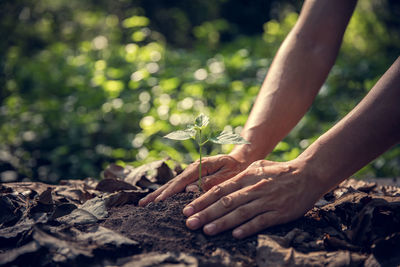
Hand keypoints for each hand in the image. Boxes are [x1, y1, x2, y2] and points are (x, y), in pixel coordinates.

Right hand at [138, 154, 250, 205]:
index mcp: (200, 167)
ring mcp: (190, 173)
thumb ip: (210, 181)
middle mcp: (192, 169)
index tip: (157, 202)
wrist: (241, 159)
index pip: (181, 181)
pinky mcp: (191, 177)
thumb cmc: (237, 168)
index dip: (169, 192)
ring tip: (143, 204)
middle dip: (156, 194)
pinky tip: (156, 200)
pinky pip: (176, 186)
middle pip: (171, 183)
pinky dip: (165, 193)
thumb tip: (190, 189)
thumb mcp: (228, 174)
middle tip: (141, 205)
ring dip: (157, 194)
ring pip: (171, 185)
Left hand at [182, 159, 324, 238]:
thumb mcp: (258, 166)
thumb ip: (241, 176)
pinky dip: (248, 227)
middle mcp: (254, 188)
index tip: (188, 209)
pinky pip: (261, 221)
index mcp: (247, 177)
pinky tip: (236, 234)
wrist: (308, 174)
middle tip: (190, 222)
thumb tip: (221, 185)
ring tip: (206, 230)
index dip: (202, 200)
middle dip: (206, 213)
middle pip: (226, 202)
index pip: (220, 189)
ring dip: (222, 222)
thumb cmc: (280, 171)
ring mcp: (267, 200)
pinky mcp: (279, 212)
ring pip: (241, 212)